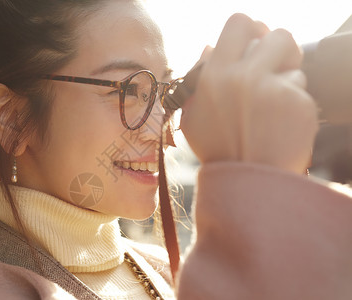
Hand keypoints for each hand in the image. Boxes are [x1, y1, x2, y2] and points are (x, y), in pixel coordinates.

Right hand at [180, 13, 318, 173]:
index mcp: (216, 75)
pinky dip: (295, 104)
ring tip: (273, 105)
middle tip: (273, 69)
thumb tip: (210, 47)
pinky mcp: (301, 104)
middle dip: (278, 50)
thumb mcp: (193, 115)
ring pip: (294, 65)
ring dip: (287, 79)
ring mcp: (275, 90)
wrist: (247, 183)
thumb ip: (198, 78)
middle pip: (278, 35)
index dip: (251, 29)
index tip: (255, 42)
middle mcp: (245, 77)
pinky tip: (281, 123)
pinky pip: (303, 90)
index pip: (239, 22)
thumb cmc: (218, 150)